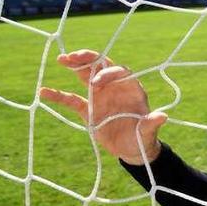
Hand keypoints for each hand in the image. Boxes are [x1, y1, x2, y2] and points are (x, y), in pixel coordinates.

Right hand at [39, 49, 166, 165]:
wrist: (132, 149)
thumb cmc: (143, 138)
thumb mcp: (148, 132)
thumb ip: (152, 123)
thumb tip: (162, 116)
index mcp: (131, 89)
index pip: (120, 72)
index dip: (108, 73)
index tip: (95, 82)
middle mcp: (115, 88)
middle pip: (102, 67)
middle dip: (89, 59)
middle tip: (73, 57)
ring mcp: (101, 97)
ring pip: (86, 76)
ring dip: (75, 66)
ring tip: (61, 59)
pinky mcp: (88, 110)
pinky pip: (71, 100)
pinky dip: (58, 96)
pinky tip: (44, 92)